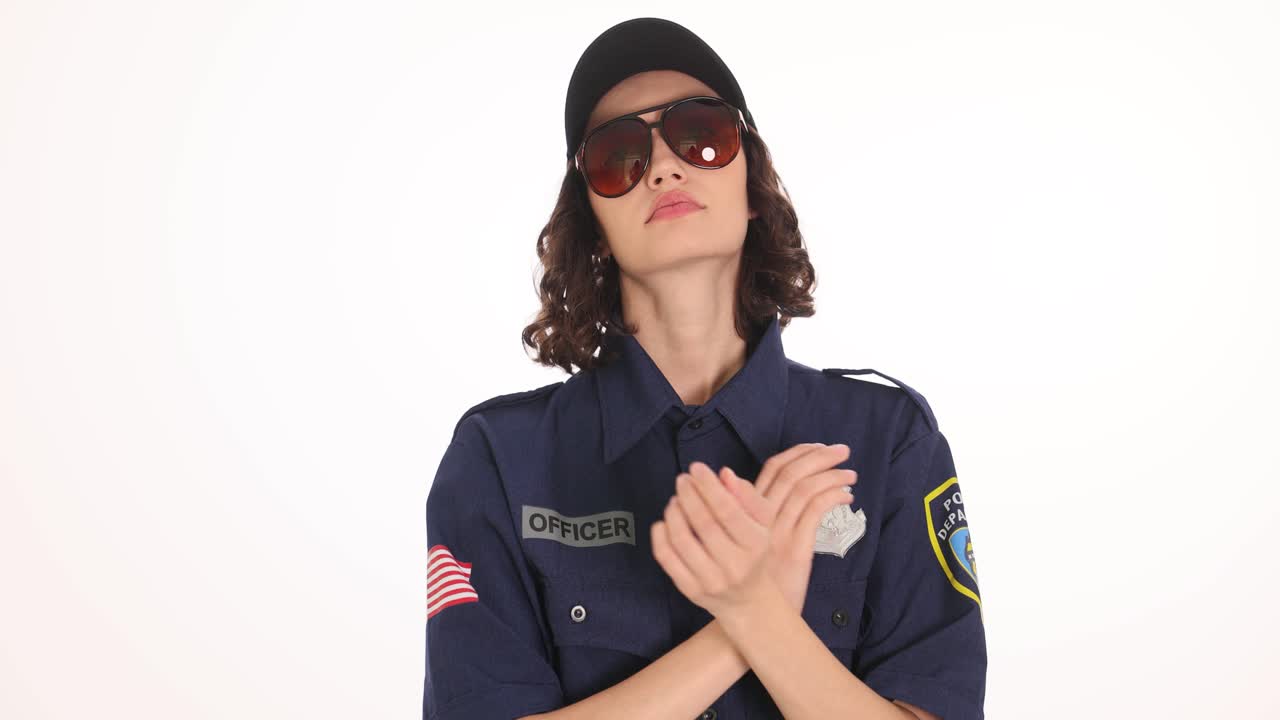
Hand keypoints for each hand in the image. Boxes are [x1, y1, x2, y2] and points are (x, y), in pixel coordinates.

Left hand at [650, 460, 774, 618]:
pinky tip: (664, 522)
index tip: (696, 467)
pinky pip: (666, 558)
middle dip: (688, 495)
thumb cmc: (754, 554)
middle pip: (703, 522)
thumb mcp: (762, 525)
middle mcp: (734, 566)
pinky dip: (660, 535)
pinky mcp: (690, 590)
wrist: (749, 602)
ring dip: (673, 512)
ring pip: (681, 539)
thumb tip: (724, 473)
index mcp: (755, 545)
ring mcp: (710, 581)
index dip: (708, 485)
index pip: (727, 510)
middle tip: (682, 479)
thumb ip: (747, 497)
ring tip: (675, 500)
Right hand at [718, 444, 856, 612]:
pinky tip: (846, 497)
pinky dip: (833, 497)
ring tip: (850, 474)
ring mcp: (778, 533)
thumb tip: (782, 491)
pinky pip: (816, 512)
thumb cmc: (754, 577)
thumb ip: (759, 514)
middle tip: (842, 449)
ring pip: (806, 489)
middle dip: (820, 455)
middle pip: (791, 472)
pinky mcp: (795, 550)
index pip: (773, 467)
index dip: (797, 452)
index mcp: (749, 510)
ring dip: (832, 475)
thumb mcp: (752, 540)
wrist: (749, 613)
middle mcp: (761, 517)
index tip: (817, 446)